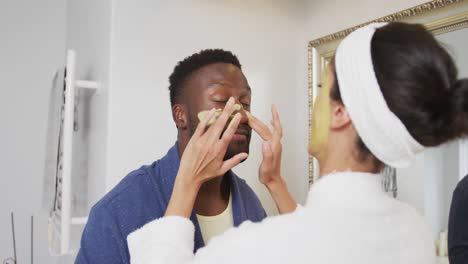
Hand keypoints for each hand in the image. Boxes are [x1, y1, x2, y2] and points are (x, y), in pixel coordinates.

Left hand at [165, 97, 247, 217]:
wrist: (189, 177)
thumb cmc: (206, 174)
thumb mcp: (222, 169)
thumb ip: (235, 161)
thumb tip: (246, 155)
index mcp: (219, 150)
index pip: (229, 134)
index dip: (234, 123)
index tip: (239, 115)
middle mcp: (211, 144)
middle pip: (221, 124)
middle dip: (228, 111)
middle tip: (232, 101)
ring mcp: (202, 141)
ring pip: (212, 124)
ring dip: (219, 113)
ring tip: (225, 105)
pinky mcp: (194, 140)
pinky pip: (201, 127)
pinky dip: (206, 118)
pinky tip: (212, 111)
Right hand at [248, 105, 296, 213]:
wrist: (273, 180)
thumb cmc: (268, 175)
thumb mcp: (266, 166)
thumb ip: (267, 154)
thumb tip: (265, 143)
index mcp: (274, 146)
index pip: (272, 129)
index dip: (274, 117)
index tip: (273, 107)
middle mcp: (275, 143)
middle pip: (267, 128)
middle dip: (258, 120)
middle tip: (248, 113)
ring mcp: (274, 145)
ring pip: (268, 130)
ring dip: (261, 122)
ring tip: (252, 116)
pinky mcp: (272, 147)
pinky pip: (271, 133)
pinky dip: (269, 125)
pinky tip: (268, 122)